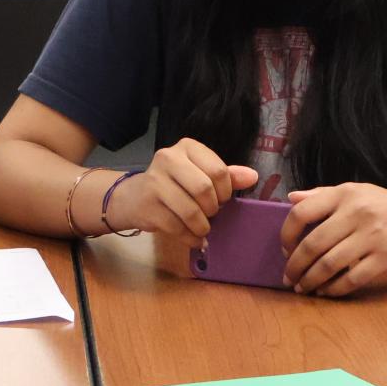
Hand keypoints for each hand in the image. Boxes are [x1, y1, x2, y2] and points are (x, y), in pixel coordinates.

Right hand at [105, 138, 258, 240]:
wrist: (133, 197)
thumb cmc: (173, 185)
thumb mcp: (200, 174)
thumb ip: (226, 175)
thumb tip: (252, 176)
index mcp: (187, 147)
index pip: (218, 171)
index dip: (225, 192)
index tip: (220, 199)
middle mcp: (168, 158)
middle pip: (204, 189)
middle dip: (212, 209)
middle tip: (210, 213)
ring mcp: (155, 182)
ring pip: (191, 212)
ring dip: (202, 227)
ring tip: (202, 228)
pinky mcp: (147, 205)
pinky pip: (177, 228)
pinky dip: (190, 238)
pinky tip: (192, 237)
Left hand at [279, 183, 386, 295]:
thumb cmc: (383, 205)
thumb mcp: (355, 191)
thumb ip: (321, 194)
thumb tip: (290, 199)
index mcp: (344, 195)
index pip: (302, 213)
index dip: (287, 234)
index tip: (284, 248)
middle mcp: (356, 213)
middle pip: (313, 244)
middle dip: (295, 265)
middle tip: (288, 277)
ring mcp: (372, 237)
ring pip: (329, 264)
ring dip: (310, 280)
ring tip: (302, 288)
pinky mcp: (385, 259)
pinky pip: (352, 279)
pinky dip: (334, 289)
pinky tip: (325, 292)